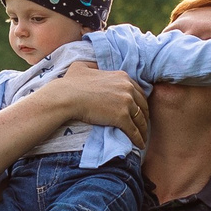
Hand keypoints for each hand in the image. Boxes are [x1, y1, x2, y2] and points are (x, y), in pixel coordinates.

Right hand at [35, 64, 149, 146]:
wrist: (66, 97)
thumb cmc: (71, 83)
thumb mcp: (83, 67)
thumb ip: (92, 66)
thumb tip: (93, 67)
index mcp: (122, 76)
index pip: (138, 91)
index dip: (140, 103)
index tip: (139, 110)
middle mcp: (127, 88)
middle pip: (143, 105)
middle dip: (144, 116)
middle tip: (143, 125)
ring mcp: (126, 103)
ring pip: (141, 119)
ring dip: (143, 129)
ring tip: (143, 137)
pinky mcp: (121, 117)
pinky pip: (134, 131)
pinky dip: (138, 139)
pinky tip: (140, 145)